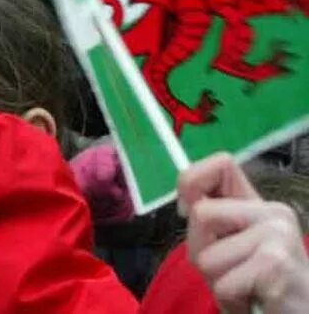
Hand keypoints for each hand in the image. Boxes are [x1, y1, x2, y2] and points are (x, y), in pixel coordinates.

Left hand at [181, 153, 308, 312]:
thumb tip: (186, 205)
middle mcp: (274, 213)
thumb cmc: (261, 285)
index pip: (221, 163)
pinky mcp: (276, 265)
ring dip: (218, 281)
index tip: (191, 213)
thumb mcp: (233, 245)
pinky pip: (224, 285)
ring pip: (207, 256)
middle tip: (231, 271)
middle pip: (201, 214)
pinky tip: (254, 301)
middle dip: (202, 251)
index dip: (193, 183)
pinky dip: (231, 301)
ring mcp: (278, 236)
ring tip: (246, 288)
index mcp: (259, 204)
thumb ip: (213, 220)